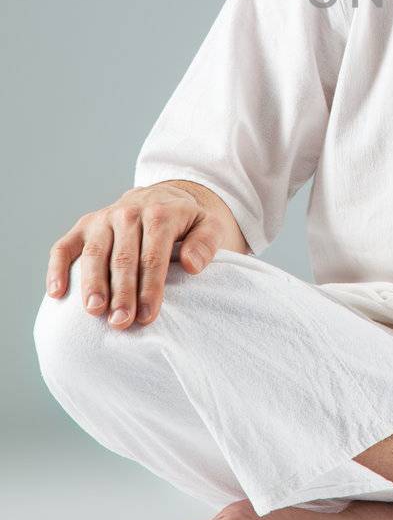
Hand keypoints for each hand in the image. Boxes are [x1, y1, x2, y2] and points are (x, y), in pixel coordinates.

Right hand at [45, 182, 239, 328]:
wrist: (164, 197)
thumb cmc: (188, 223)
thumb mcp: (209, 226)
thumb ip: (206, 243)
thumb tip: (191, 265)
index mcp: (160, 213)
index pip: (153, 255)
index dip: (150, 287)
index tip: (147, 316)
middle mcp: (128, 213)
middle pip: (123, 257)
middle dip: (122, 292)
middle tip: (121, 323)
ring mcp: (102, 219)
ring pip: (94, 253)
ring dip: (92, 283)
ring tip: (94, 312)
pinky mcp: (83, 226)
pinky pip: (65, 247)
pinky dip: (57, 268)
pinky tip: (56, 294)